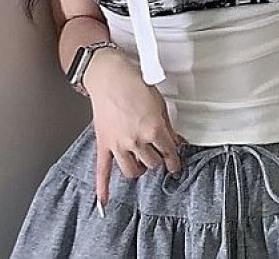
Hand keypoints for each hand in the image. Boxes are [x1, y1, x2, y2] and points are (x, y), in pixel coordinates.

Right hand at [83, 49, 185, 207]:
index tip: (175, 164)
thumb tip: (176, 141)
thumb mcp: (159, 103)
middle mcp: (136, 140)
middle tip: (157, 155)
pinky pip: (102, 170)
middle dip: (157, 160)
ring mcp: (119, 144)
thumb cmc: (134, 84)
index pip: (169, 153)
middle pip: (152, 164)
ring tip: (142, 163)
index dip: (174, 160)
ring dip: (139, 169)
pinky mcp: (104, 144)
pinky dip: (103, 188)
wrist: (110, 76)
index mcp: (153, 129)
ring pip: (132, 170)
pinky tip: (104, 202)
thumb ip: (167, 126)